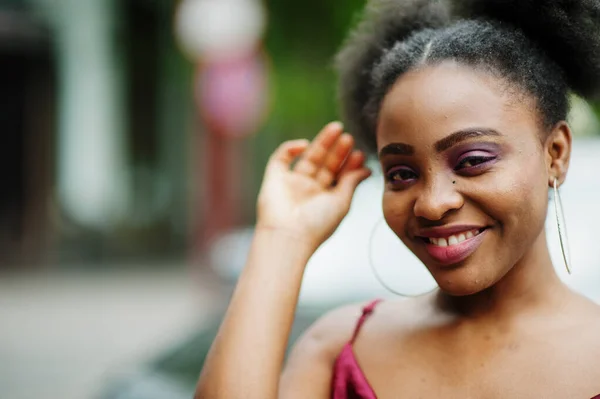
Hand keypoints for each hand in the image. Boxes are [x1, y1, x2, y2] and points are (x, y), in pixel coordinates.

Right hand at [257, 122, 371, 248]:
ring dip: (322, 142)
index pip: (338, 175)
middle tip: (349, 137)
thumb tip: (366, 168)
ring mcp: (291, 183)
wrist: (288, 236)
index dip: (348, 163)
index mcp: (325, 198)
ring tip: (337, 129)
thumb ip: (352, 182)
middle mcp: (308, 190)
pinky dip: (290, 148)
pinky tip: (306, 145)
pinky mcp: (274, 178)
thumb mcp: (341, 201)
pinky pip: (281, 158)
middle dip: (337, 150)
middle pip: (325, 163)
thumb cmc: (318, 223)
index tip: (359, 154)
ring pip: (308, 157)